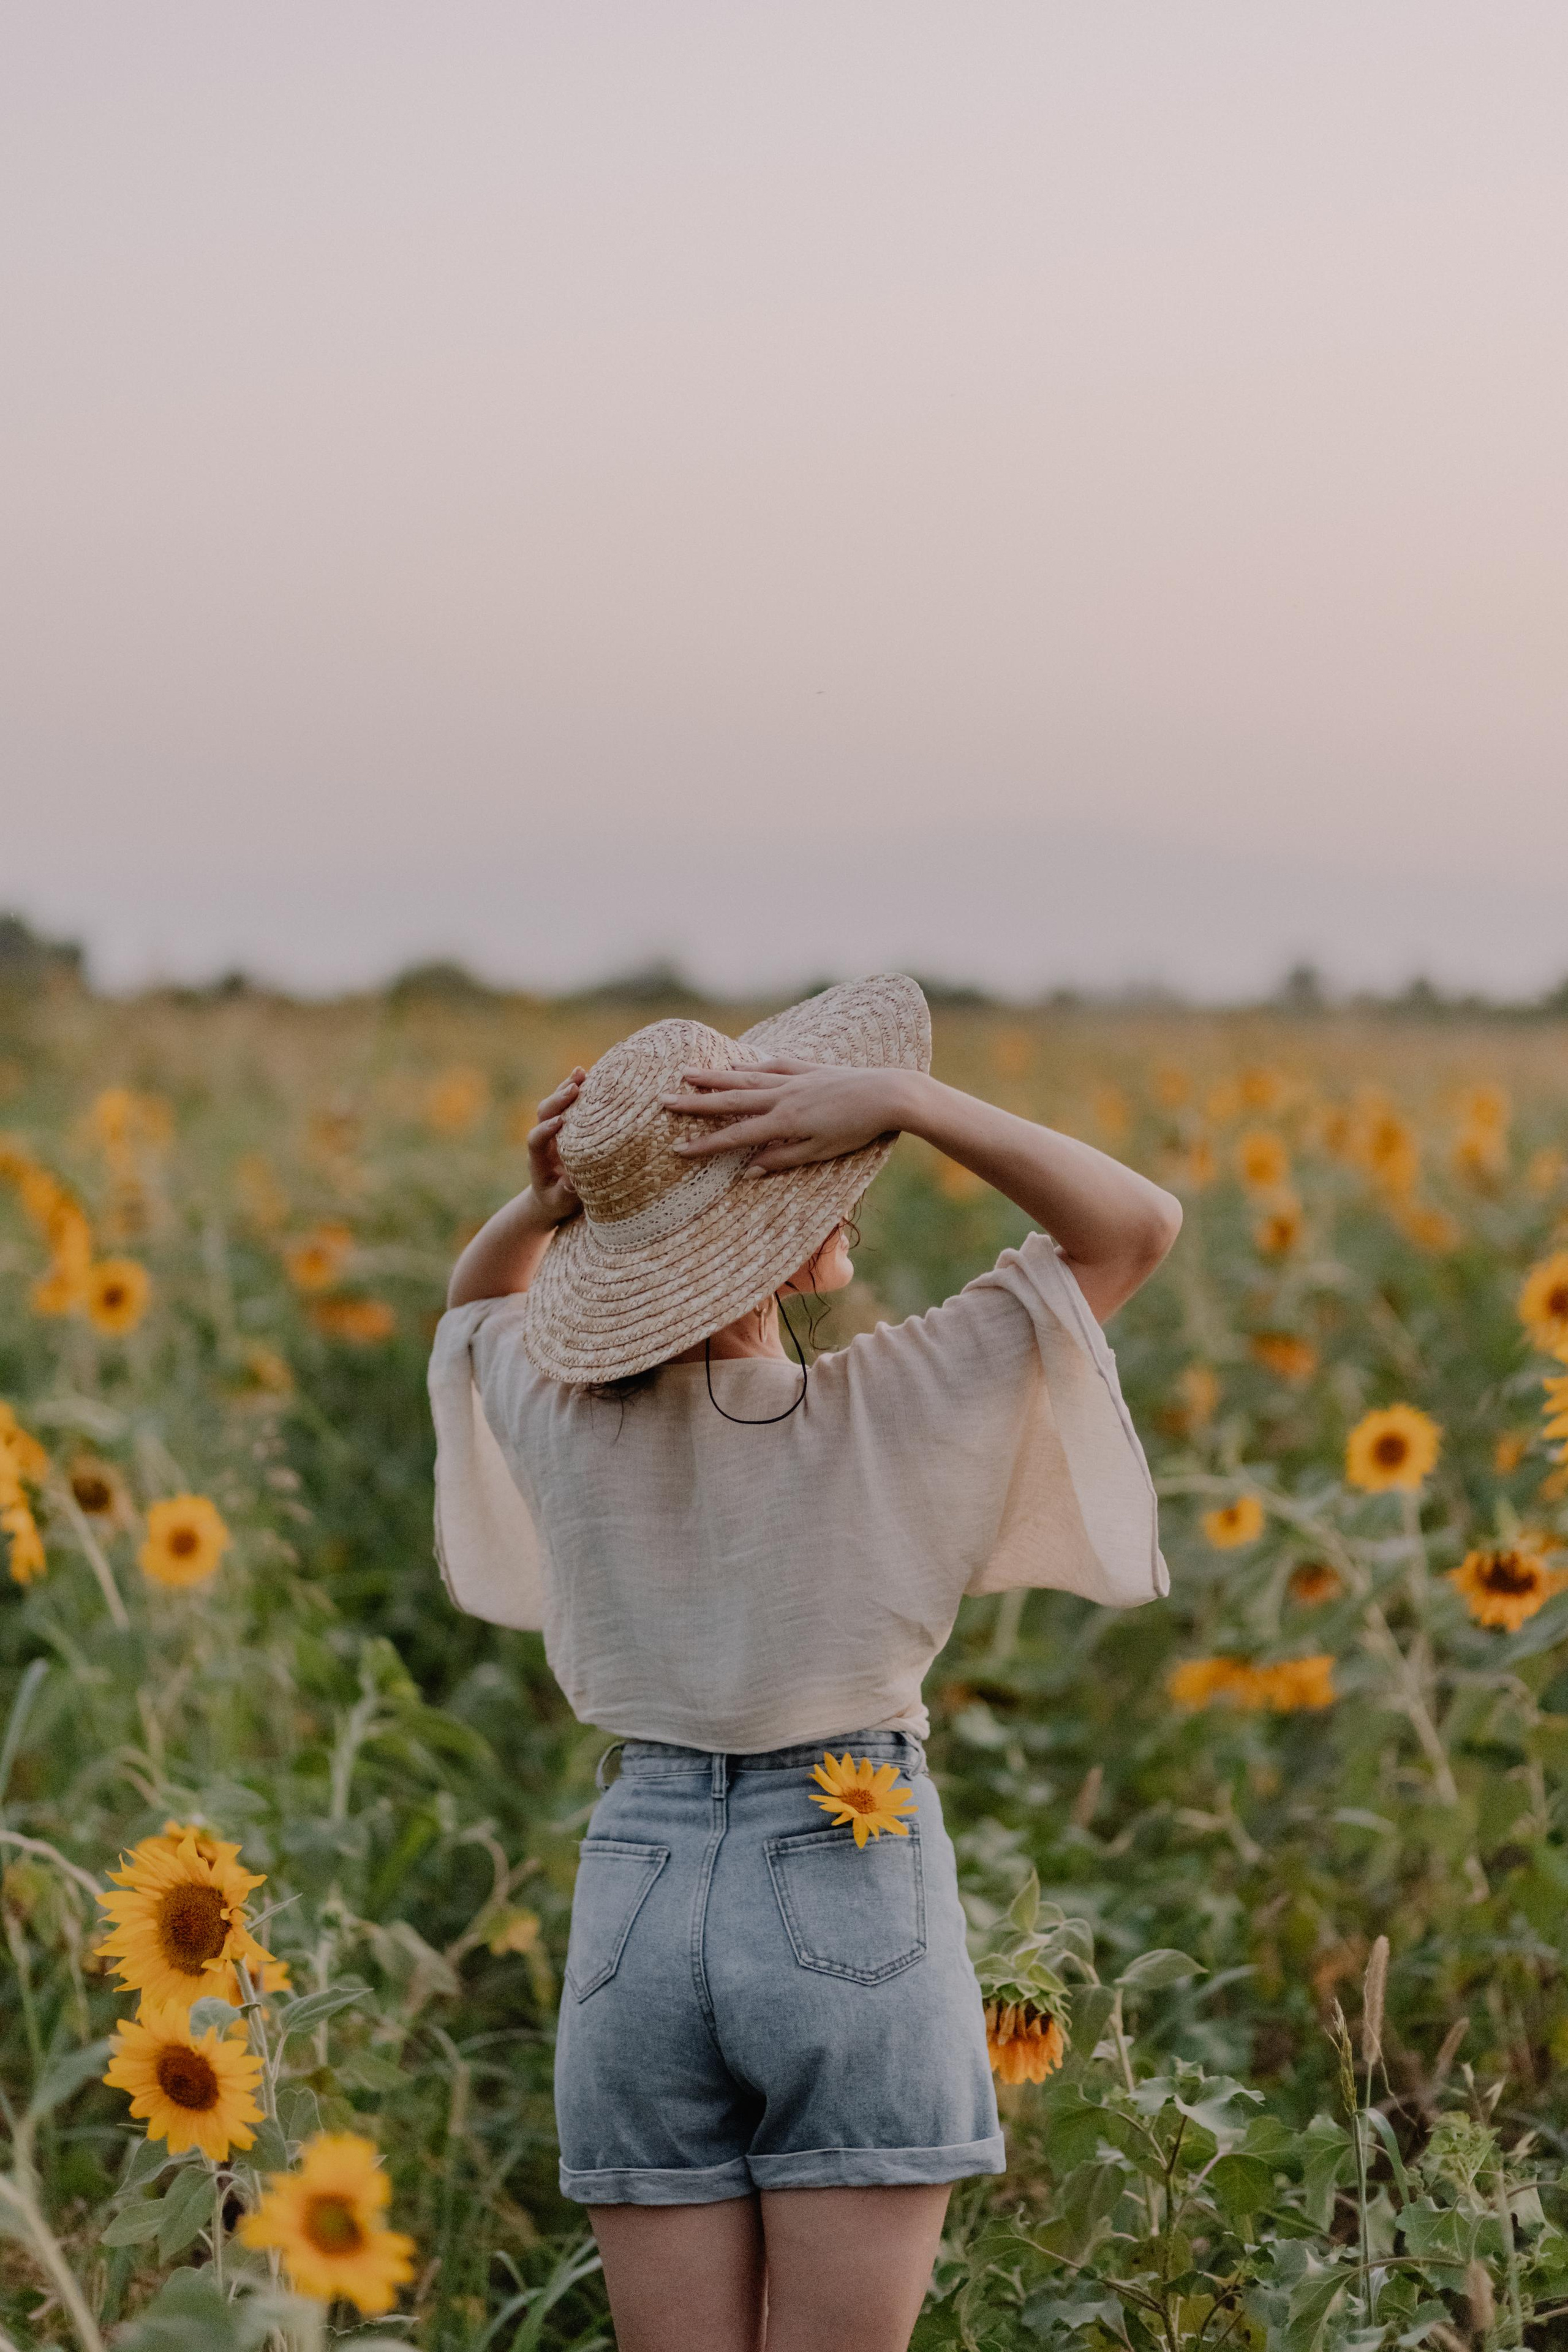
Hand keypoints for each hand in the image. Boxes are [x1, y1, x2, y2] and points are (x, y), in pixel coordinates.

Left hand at [525, 1070, 585, 1222]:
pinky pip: (568, 1105)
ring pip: (554, 1105)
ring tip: (581, 1072)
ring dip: (566, 1088)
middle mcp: (544, 1140)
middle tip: (574, 1089)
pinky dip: (576, 1089)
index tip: (560, 1123)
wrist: (552, 1197)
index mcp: (538, 1160)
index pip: (536, 1140)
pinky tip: (588, 1074)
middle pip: (544, 1114)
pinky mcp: (566, 1126)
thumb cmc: (557, 1203)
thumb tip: (571, 1182)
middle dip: (558, 1100)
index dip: (545, 1130)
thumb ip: (565, 1194)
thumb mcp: (560, 1204)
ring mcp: (554, 1131)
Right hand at [660, 1059, 915, 1173]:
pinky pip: (772, 1065)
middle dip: (695, 1102)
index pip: (735, 1136)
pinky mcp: (808, 1068)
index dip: (704, 1145)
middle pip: (730, 1101)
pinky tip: (737, 1066)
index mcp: (783, 1122)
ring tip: (687, 1074)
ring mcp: (793, 1079)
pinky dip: (751, 1066)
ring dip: (714, 1077)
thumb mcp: (820, 1154)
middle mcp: (782, 1097)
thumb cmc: (857, 1130)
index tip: (677, 1149)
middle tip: (664, 1101)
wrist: (888, 1095)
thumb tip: (747, 1172)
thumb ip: (782, 1160)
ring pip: (745, 1078)